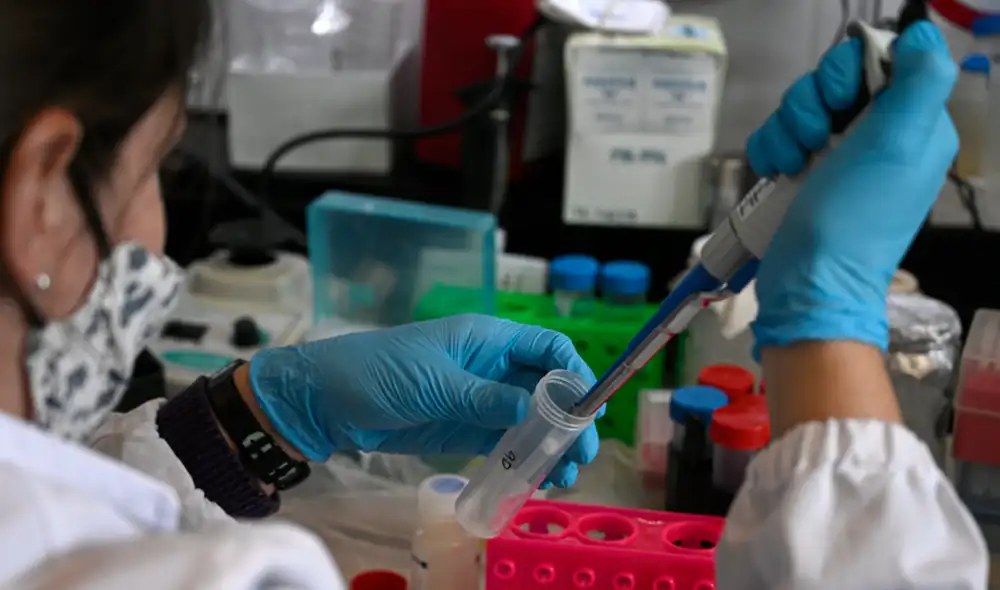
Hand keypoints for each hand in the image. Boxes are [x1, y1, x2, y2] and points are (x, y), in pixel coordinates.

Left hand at [248, 315, 601, 487]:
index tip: (589, 407)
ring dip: (550, 444)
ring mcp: (480, 401)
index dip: (573, 372)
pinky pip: (504, 444)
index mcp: (488, 340)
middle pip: (545, 387)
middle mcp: (492, 367)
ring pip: (530, 420)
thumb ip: (485, 398)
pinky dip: (524, 459)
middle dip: (569, 417)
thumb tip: (536, 412)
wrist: (325, 400)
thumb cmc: (378, 372)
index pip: (547, 347)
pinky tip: (538, 478)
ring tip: (565, 474)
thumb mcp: (433, 383)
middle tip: (582, 452)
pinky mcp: (464, 430)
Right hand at [747, 22, 956, 350]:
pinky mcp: (799, 175)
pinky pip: (776, 137)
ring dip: (785, 131)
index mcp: (910, 126)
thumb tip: (918, 38)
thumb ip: (919, 82)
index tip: (838, 102)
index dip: (847, 74)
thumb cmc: (854, 218)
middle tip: (812, 142)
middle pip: (831, 83)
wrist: (809, 283)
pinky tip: (773, 172)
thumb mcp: (897, 146)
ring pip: (798, 109)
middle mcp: (875, 137)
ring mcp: (834, 158)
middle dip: (809, 107)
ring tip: (790, 165)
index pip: (877, 64)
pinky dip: (768, 150)